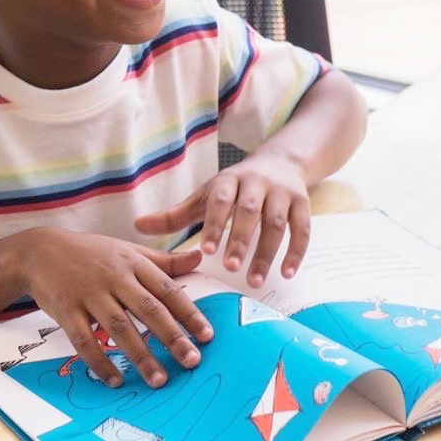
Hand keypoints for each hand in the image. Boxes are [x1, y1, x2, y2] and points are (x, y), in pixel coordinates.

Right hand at [16, 229, 212, 388]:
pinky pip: (84, 340)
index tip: (207, 335)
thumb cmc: (92, 253)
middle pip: (148, 309)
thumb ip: (164, 260)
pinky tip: (114, 380)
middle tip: (192, 361)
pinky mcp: (66, 309)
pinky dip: (99, 361)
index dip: (188, 312)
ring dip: (140, 356)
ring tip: (159, 380)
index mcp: (133, 263)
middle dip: (172, 337)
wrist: (40, 250)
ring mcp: (89, 293)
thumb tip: (199, 257)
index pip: (167, 289)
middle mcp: (114, 277)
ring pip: (119, 327)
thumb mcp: (129, 250)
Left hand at [135, 151, 310, 287]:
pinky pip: (302, 228)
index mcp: (229, 180)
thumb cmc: (234, 187)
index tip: (206, 250)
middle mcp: (257, 183)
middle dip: (240, 239)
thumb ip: (175, 214)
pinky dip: (296, 251)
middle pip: (250, 211)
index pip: (221, 201)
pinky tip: (286, 273)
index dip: (215, 224)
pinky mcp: (303, 203)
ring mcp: (283, 192)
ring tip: (256, 280)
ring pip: (277, 223)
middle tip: (230, 268)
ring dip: (268, 252)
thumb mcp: (205, 195)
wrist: (281, 161)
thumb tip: (137, 226)